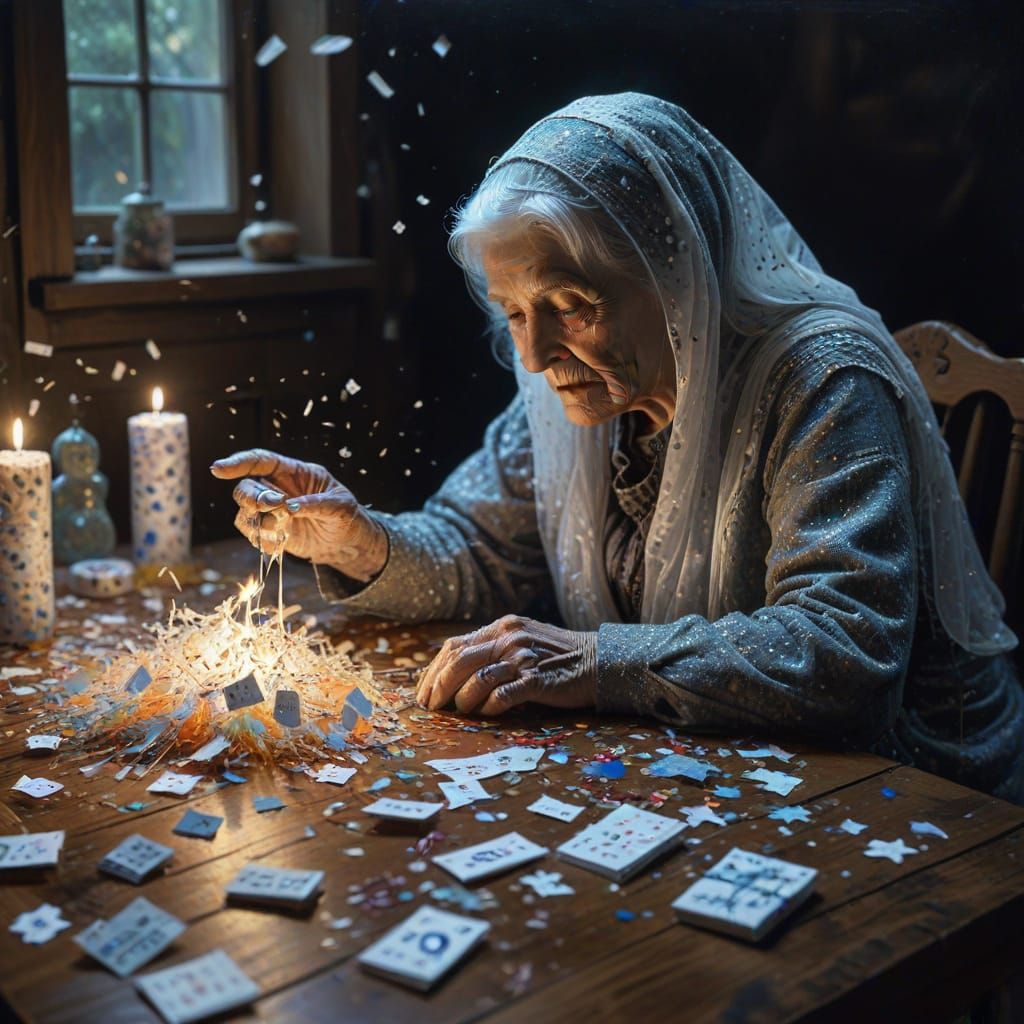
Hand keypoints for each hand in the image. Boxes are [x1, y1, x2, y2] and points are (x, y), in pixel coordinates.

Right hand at [210, 449, 387, 580]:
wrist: (347, 543)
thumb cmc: (346, 515)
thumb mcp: (339, 505)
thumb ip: (315, 503)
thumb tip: (290, 506)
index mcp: (293, 472)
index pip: (260, 461)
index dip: (238, 462)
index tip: (218, 469)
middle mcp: (276, 488)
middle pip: (247, 487)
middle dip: (254, 497)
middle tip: (276, 506)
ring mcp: (271, 510)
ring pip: (245, 509)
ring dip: (258, 520)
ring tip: (283, 528)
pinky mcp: (270, 531)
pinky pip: (251, 531)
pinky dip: (259, 537)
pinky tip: (277, 543)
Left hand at [416, 615, 597, 715]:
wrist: (599, 660)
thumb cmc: (557, 657)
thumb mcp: (521, 642)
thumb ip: (492, 650)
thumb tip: (452, 672)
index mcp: (501, 627)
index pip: (454, 646)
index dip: (433, 671)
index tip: (423, 692)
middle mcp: (509, 637)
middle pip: (459, 661)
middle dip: (437, 687)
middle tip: (430, 707)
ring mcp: (524, 657)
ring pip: (477, 679)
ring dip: (462, 700)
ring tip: (459, 712)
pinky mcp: (538, 679)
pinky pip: (503, 695)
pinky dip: (489, 707)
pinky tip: (487, 713)